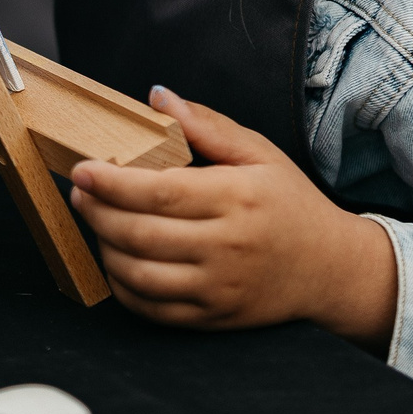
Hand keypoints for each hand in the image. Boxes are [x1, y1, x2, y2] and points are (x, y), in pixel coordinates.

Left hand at [69, 87, 398, 347]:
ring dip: (104, 247)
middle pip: (139, 233)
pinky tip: (118, 259)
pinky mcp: (213, 317)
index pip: (159, 191)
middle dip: (96, 212)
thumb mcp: (260, 154)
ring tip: (97, 223)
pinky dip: (122, 285)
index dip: (111, 182)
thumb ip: (206, 125)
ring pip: (138, 274)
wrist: (331, 269)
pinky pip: (151, 308)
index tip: (82, 170)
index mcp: (237, 198)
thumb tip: (157, 96)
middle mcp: (227, 247)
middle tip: (81, 194)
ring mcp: (219, 287)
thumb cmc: (290, 205)